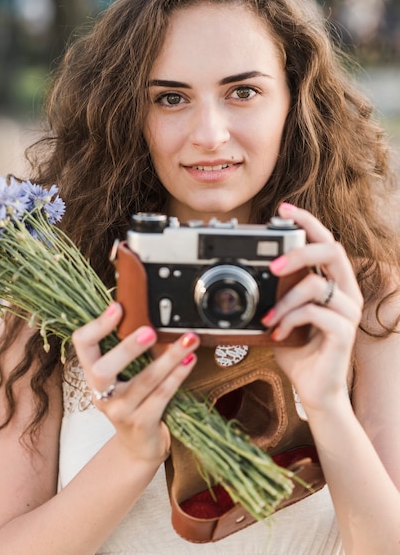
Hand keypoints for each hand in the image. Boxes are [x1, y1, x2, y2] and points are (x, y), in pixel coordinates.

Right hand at [72, 303, 198, 463]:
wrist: (139, 446)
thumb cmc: (134, 400)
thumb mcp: (124, 375)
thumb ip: (129, 349)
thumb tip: (150, 313)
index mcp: (92, 374)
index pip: (82, 344)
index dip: (97, 325)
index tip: (118, 306)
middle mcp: (100, 393)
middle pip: (103, 369)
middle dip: (127, 348)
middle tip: (150, 330)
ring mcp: (119, 411)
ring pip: (144, 380)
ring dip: (169, 357)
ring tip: (189, 339)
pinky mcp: (141, 423)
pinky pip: (162, 396)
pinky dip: (178, 376)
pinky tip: (189, 361)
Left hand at [262, 203, 363, 412]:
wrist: (313, 389)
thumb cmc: (298, 349)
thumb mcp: (283, 313)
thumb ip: (277, 292)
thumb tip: (250, 273)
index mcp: (333, 282)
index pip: (326, 241)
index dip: (307, 222)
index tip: (284, 210)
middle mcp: (346, 291)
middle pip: (332, 250)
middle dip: (299, 250)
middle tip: (272, 265)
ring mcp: (348, 311)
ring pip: (316, 284)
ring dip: (284, 299)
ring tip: (267, 316)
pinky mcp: (344, 332)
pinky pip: (314, 313)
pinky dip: (289, 319)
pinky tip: (278, 332)